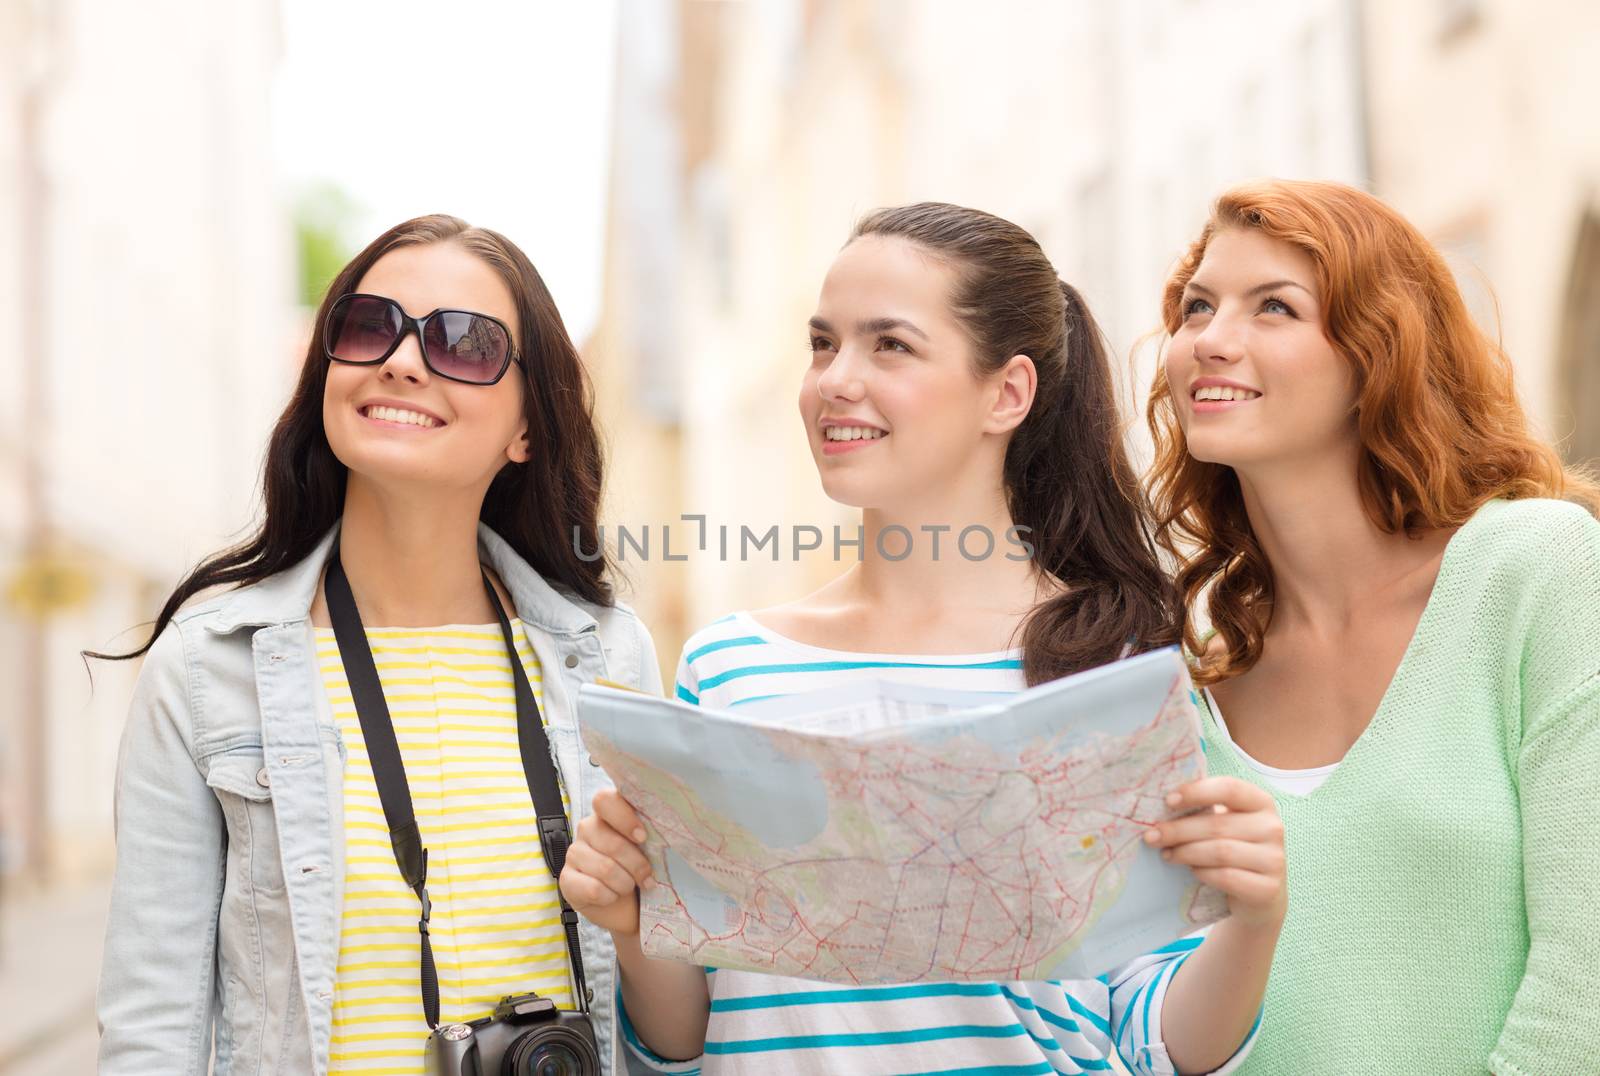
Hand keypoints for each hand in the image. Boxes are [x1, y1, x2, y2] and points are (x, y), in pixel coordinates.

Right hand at [558, 788, 656, 936]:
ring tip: (630, 886)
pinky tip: (612, 896)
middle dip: (636, 865)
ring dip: (625, 883)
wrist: (629, 907)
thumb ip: (651, 834)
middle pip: (611, 842)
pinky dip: (610, 897)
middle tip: (647, 877)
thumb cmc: (640, 871)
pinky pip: (593, 889)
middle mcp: (588, 828)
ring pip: (605, 868)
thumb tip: (664, 832)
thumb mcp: (650, 849)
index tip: (642, 837)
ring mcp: (574, 853)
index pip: (605, 800)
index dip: (624, 818)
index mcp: (609, 813)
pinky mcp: (566, 879)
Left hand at [1144, 777, 1286, 928]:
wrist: (1261, 896)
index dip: (1196, 792)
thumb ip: (1204, 811)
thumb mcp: (1226, 825)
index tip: (1167, 801)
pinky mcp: (1267, 888)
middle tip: (1151, 836)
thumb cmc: (1235, 850)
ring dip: (1185, 852)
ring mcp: (1274, 859)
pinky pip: (1226, 877)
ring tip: (1166, 854)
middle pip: (1217, 824)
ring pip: (1220, 851)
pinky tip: (1191, 871)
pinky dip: (1202, 873)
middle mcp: (1273, 827)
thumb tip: (1163, 804)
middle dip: (1178, 830)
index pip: (1229, 788)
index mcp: (1261, 802)